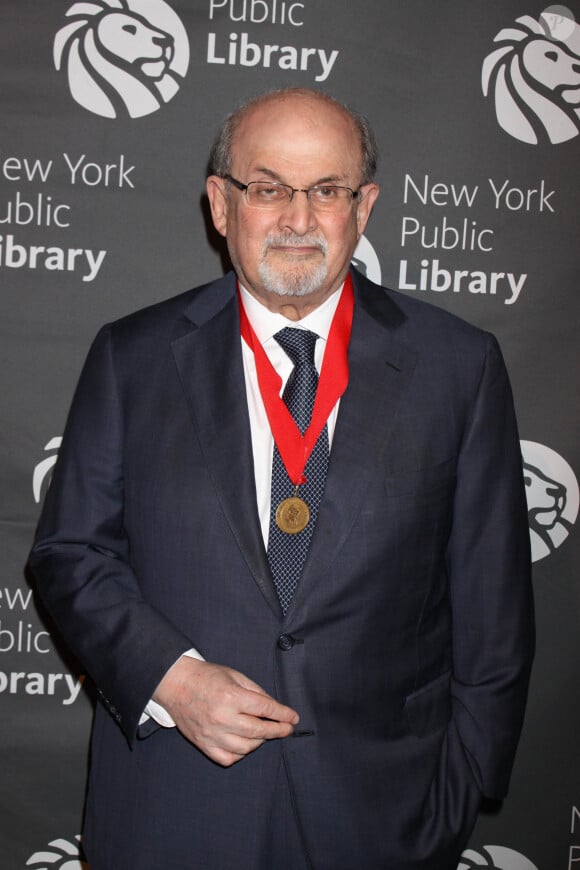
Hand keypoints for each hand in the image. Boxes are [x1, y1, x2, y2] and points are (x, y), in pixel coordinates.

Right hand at [152, 657, 299, 765]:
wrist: (176, 684)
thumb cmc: (207, 677)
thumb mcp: (235, 675)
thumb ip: (257, 692)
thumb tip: (275, 708)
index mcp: (231, 696)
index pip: (266, 709)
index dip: (283, 715)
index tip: (294, 718)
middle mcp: (222, 717)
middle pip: (259, 731)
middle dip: (277, 730)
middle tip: (286, 729)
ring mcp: (212, 734)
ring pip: (246, 748)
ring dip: (259, 742)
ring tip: (263, 733)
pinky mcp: (203, 744)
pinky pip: (228, 758)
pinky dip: (240, 754)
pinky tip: (244, 744)